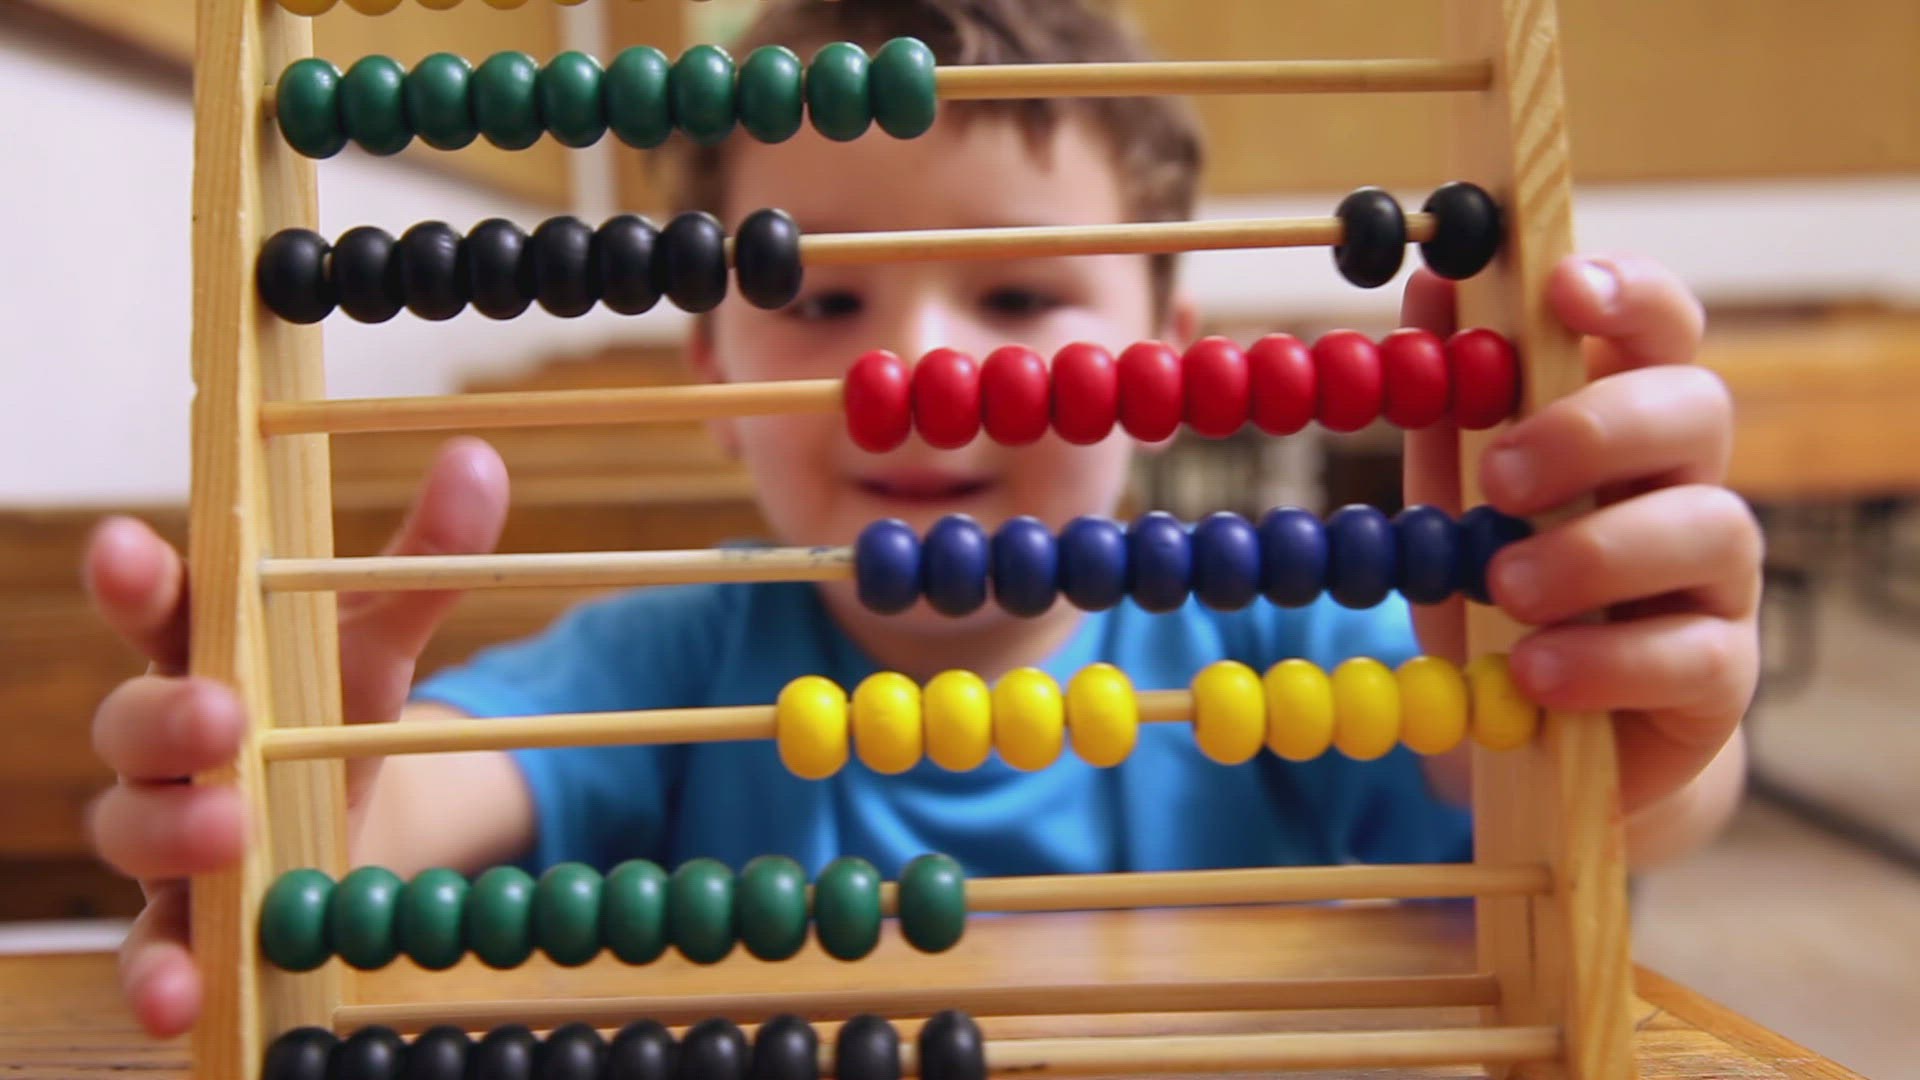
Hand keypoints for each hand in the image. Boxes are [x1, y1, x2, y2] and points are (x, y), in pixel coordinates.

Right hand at [84, 438, 507, 1036]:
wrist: (338, 817)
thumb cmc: (333, 707)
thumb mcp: (382, 638)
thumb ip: (426, 559)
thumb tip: (480, 460)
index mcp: (202, 652)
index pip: (155, 608)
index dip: (131, 577)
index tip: (123, 543)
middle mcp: (164, 744)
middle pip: (131, 723)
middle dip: (169, 716)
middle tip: (223, 713)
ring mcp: (165, 833)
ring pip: (132, 830)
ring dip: (175, 832)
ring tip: (233, 828)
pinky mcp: (183, 919)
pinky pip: (150, 950)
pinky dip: (160, 973)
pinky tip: (184, 996)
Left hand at [1403, 255, 1758, 835]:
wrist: (1541, 727)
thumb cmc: (1507, 581)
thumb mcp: (1460, 489)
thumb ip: (1451, 400)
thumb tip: (1430, 280)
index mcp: (1628, 417)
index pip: (1662, 326)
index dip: (1628, 294)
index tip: (1561, 288)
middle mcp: (1690, 481)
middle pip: (1697, 408)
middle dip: (1596, 429)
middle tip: (1500, 476)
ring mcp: (1718, 578)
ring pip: (1711, 527)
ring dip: (1595, 551)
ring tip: (1504, 585)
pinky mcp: (1719, 673)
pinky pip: (1692, 655)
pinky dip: (1604, 661)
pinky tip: (1533, 669)